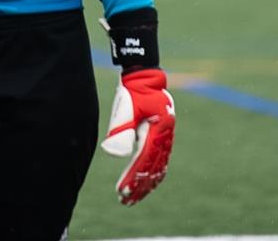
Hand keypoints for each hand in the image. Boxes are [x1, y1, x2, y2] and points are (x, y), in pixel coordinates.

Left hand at [100, 67, 175, 204]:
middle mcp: (165, 135)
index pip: (144, 160)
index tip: (122, 192)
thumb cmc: (134, 91)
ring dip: (146, 183)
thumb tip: (112, 154)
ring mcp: (166, 136)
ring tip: (134, 197)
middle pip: (153, 167)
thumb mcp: (126, 108)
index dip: (133, 178)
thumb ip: (122, 130)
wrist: (145, 76)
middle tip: (125, 201)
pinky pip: (161, 159)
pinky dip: (154, 173)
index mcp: (158, 130)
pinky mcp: (163, 135)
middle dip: (139, 186)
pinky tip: (146, 182)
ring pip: (159, 166)